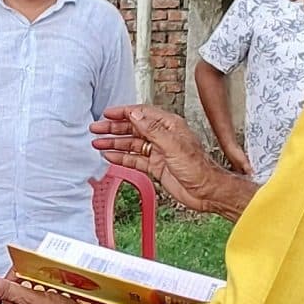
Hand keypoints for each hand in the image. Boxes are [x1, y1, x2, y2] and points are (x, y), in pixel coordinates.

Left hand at [0, 276, 95, 303]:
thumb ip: (6, 290)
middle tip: (41, 274)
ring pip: (35, 293)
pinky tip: (59, 290)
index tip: (26, 265)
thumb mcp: (30, 299)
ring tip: (52, 282)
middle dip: (31, 280)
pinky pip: (47, 298)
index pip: (8, 289)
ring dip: (42, 285)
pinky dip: (52, 291)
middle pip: (21, 291)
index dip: (16, 275)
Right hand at [92, 105, 236, 214]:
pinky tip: (110, 156)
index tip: (107, 114)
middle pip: (133, 128)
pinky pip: (135, 159)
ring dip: (115, 143)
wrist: (207, 191)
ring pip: (132, 144)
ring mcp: (159, 151)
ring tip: (97, 142)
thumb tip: (135, 114)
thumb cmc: (198, 168)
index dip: (123, 113)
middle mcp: (163, 136)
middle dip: (114, 128)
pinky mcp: (156, 166)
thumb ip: (152, 129)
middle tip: (96, 129)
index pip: (142, 114)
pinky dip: (121, 157)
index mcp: (169, 126)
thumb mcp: (173, 145)